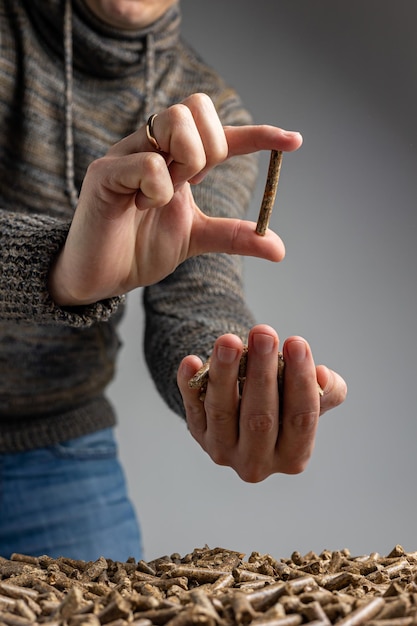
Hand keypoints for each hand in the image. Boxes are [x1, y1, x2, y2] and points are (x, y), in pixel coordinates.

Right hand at [48, 93, 301, 304]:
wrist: (101, 277)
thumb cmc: (140, 250)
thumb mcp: (196, 239)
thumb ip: (233, 236)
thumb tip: (278, 247)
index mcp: (176, 160)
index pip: (222, 134)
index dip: (259, 134)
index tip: (294, 142)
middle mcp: (152, 147)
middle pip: (196, 107)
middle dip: (212, 148)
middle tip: (194, 183)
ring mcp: (127, 155)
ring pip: (174, 120)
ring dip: (186, 162)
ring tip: (163, 197)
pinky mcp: (105, 173)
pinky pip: (148, 162)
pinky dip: (158, 189)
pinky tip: (140, 206)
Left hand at [177, 324, 346, 481]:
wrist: (247, 408)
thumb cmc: (285, 400)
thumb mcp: (309, 399)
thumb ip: (324, 391)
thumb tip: (323, 376)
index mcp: (293, 456)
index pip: (301, 418)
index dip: (300, 380)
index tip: (296, 342)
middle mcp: (257, 462)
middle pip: (260, 417)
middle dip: (262, 372)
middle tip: (263, 333)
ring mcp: (223, 450)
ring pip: (222, 411)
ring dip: (225, 373)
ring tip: (229, 340)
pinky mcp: (198, 433)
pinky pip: (191, 407)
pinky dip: (188, 384)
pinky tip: (191, 361)